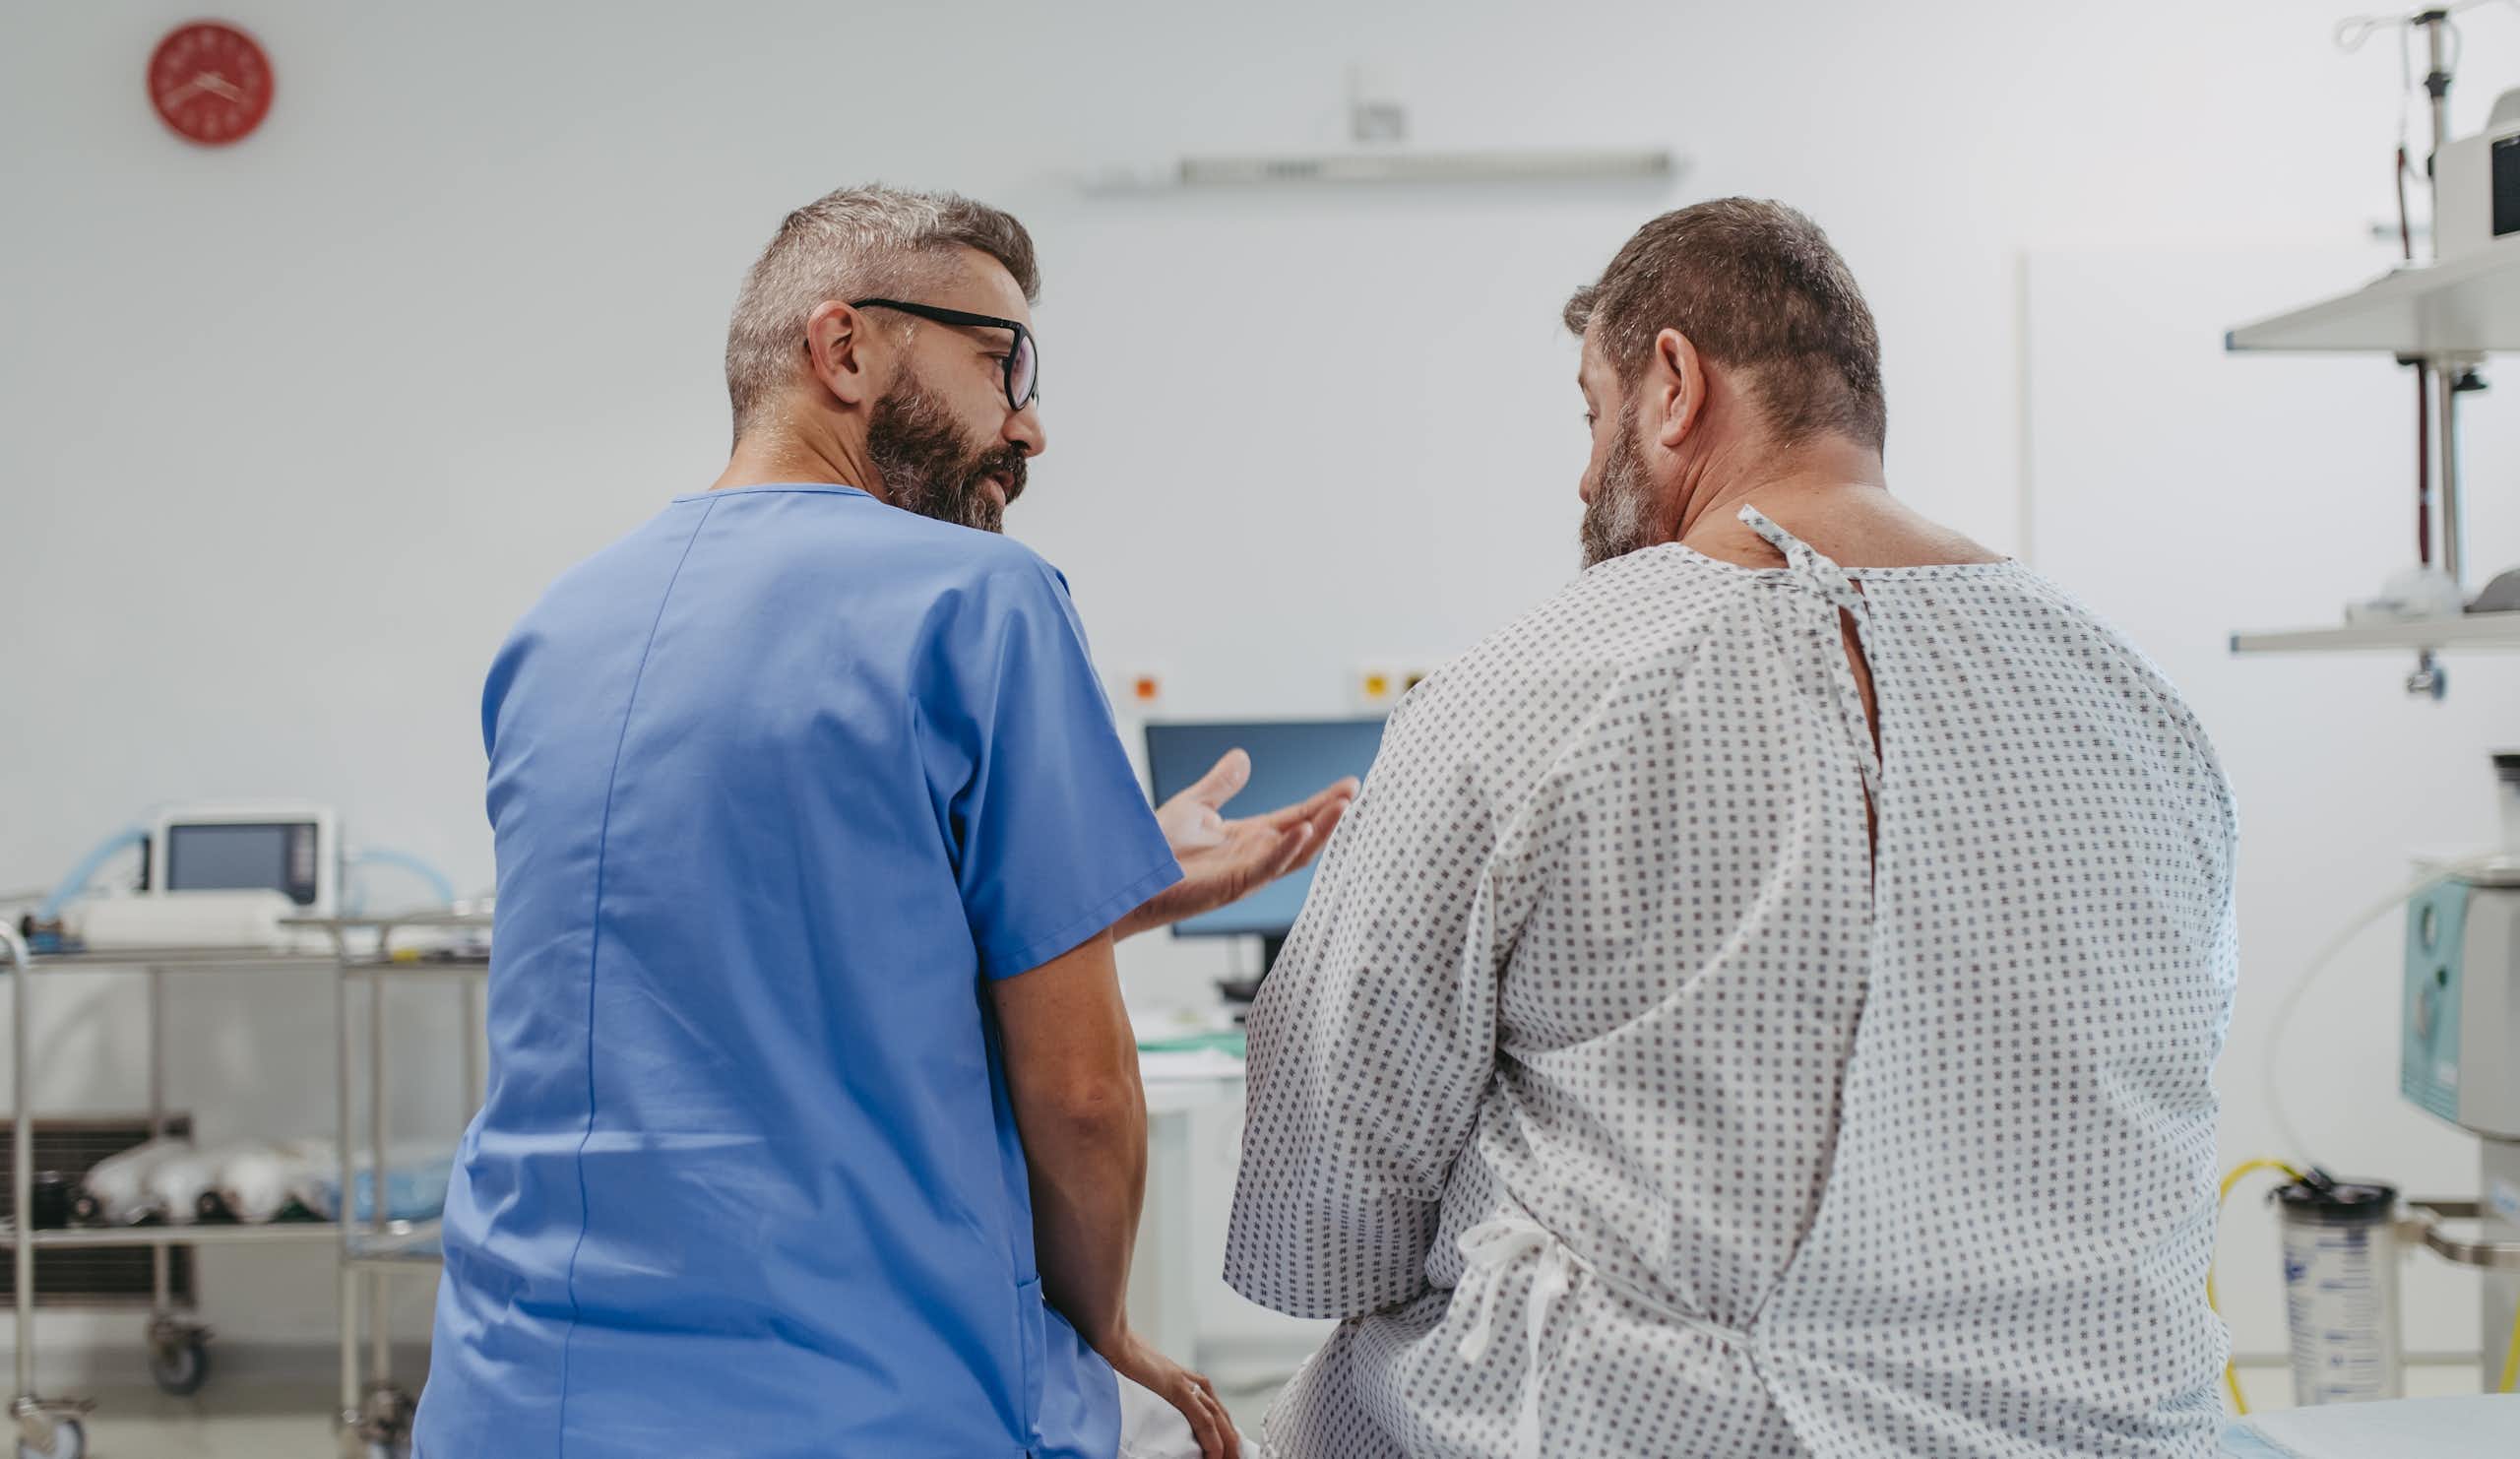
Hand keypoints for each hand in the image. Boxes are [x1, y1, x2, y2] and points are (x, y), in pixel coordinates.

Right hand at [1104, 1329, 1239, 1458]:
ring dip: (1227, 1445)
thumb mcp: (1151, 1381)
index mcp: (1189, 1381)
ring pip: (1218, 1421)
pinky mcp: (1179, 1389)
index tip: (1227, 1452)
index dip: (1225, 1434)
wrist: (1115, 1342)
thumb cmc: (1127, 1359)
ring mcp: (1188, 1385)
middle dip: (1231, 1443)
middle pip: (1223, 1418)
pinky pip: (1203, 1420)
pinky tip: (1215, 1455)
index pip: (1217, 1412)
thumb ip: (1162, 1394)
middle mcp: (1194, 1382)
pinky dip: (1211, 1440)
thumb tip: (1162, 1411)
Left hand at [1117, 749, 1355, 939]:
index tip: (1350, 786)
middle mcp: (1254, 856)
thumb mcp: (1194, 805)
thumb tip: (1243, 756)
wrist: (1126, 876)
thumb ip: (1221, 784)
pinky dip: (1285, 851)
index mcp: (1249, 838)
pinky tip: (1302, 831)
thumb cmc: (1154, 849)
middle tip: (1356, 793)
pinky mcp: (1231, 885)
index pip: (1295, 817)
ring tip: (1343, 807)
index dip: (1323, 802)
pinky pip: (1265, 868)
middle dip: (1331, 815)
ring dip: (1320, 832)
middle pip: (1304, 835)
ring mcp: (1246, 873)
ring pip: (1295, 854)